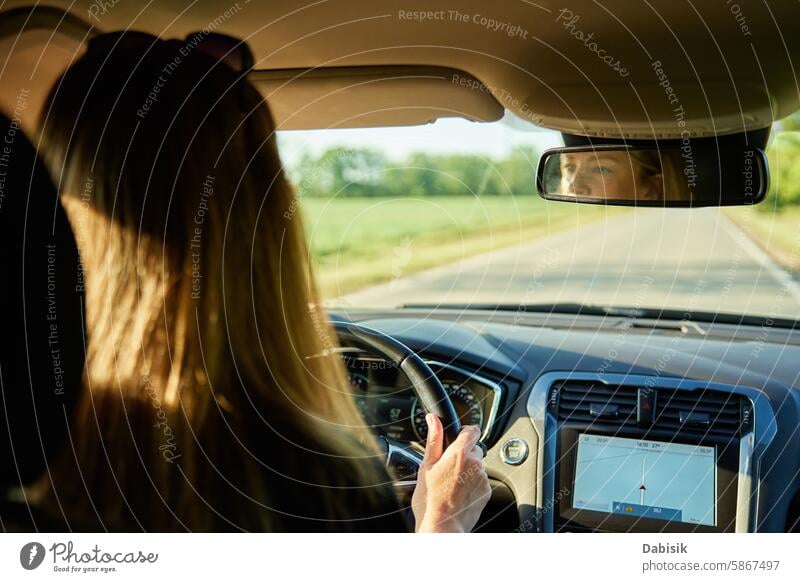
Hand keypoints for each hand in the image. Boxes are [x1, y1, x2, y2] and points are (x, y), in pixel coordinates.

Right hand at [411, 414, 491, 532]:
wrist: (442, 527)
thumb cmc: (430, 500)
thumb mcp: (426, 466)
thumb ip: (434, 439)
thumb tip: (433, 419)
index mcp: (459, 453)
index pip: (472, 430)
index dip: (465, 432)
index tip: (459, 437)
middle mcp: (475, 463)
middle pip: (474, 449)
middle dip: (464, 455)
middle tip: (448, 468)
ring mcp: (483, 478)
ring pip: (478, 466)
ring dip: (468, 470)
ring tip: (451, 484)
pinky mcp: (487, 492)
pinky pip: (481, 481)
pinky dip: (473, 484)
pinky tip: (458, 493)